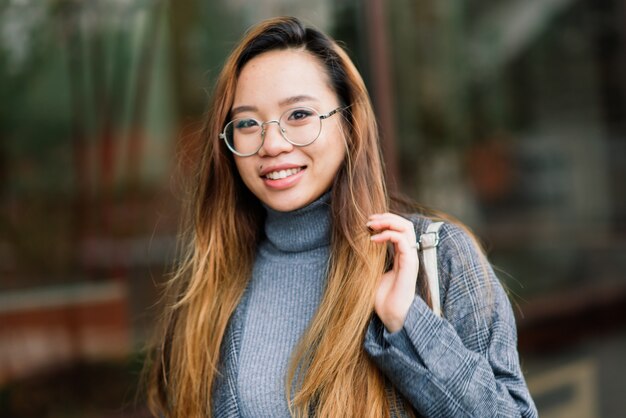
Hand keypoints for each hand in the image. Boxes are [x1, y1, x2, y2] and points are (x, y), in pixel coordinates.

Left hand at [367, 213, 418, 332]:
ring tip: (371, 225)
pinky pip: (402, 240)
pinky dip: (387, 235)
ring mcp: (410, 257)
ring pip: (406, 227)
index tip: (368, 222)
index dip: (385, 221)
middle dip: (387, 217)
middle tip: (369, 219)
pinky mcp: (410, 263)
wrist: (392, 315)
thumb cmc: (382, 298)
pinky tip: (373, 239)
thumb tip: (355, 247)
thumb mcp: (372, 272)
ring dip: (388, 221)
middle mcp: (408, 253)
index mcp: (401, 254)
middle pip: (405, 223)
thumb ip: (369, 258)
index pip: (399, 229)